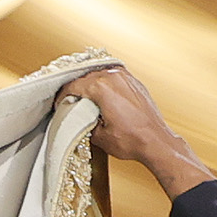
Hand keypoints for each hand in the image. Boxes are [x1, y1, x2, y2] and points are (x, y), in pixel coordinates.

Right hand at [59, 64, 211, 195]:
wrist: (156, 142)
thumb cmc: (133, 140)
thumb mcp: (98, 136)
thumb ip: (83, 123)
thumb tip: (78, 119)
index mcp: (102, 87)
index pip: (73, 85)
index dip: (62, 95)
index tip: (59, 103)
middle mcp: (114, 77)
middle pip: (86, 76)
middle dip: (76, 88)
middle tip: (69, 101)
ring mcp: (126, 78)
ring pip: (100, 74)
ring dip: (90, 84)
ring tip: (84, 97)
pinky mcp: (134, 83)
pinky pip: (114, 78)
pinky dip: (105, 85)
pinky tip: (102, 96)